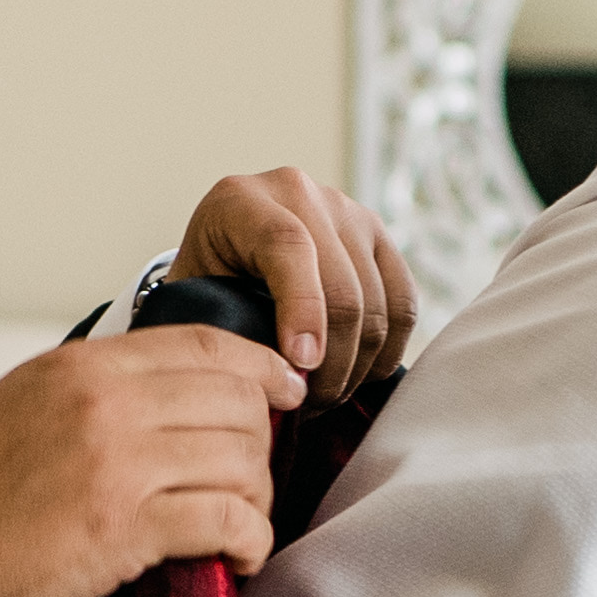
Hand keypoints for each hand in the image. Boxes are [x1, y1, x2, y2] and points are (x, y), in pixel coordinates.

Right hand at [0, 327, 290, 596]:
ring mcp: (118, 460)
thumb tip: (162, 396)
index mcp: (79, 367)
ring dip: (256, 500)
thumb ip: (90, 394)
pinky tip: (237, 558)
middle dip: (262, 443)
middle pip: (237, 402)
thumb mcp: (20, 409)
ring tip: (237, 528)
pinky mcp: (126, 526)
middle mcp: (104, 400)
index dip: (261, 369)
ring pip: (242, 460)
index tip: (287, 392)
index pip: (204, 346)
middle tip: (250, 482)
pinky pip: (229, 519)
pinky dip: (249, 541)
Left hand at [170, 166, 419, 390]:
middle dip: (331, 363)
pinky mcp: (380, 237)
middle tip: (308, 403)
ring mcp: (348, 211)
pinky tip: (357, 374)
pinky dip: (386, 351)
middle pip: (343, 287)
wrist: (231, 247)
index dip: (301, 309)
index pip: (287, 245)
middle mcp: (301, 193)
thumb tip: (266, 381)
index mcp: (242, 201)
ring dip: (357, 366)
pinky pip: (404, 305)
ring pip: (377, 305)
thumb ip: (220, 328)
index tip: (301, 366)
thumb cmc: (206, 282)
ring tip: (326, 394)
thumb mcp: (193, 298)